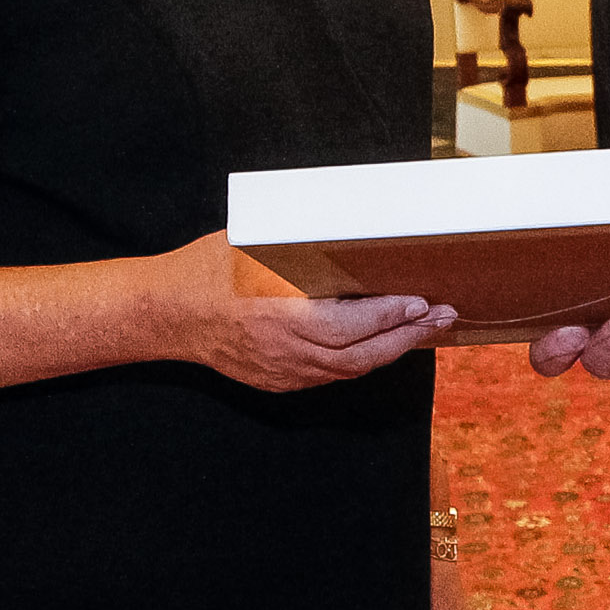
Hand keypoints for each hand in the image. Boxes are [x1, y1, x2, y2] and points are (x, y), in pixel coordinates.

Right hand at [151, 230, 452, 390]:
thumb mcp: (255, 245)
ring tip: (425, 329)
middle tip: (444, 315)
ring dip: (392, 350)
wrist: (165, 313)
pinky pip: (331, 375)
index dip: (389, 315)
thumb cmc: (210, 267)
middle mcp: (284, 351)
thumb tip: (354, 227)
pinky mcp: (279, 382)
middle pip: (360, 355)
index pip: (349, 325)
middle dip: (407, 335)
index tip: (421, 300)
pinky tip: (385, 343)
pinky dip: (363, 360)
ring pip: (350, 370)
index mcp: (278, 316)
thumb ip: (302, 246)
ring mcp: (282, 372)